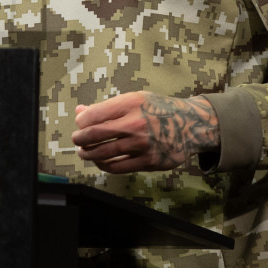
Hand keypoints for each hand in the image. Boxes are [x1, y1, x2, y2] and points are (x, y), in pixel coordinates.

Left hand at [70, 91, 218, 173]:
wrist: (190, 124)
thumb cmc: (158, 109)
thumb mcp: (135, 100)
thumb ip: (107, 107)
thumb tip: (79, 112)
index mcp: (132, 103)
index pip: (94, 114)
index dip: (81, 121)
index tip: (80, 123)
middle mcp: (137, 123)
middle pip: (95, 135)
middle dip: (80, 139)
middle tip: (77, 139)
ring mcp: (143, 144)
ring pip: (104, 153)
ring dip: (88, 154)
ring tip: (84, 151)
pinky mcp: (149, 161)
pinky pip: (118, 167)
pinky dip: (104, 165)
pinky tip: (100, 161)